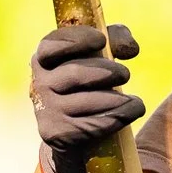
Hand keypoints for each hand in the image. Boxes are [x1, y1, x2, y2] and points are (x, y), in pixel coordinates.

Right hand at [29, 23, 142, 172]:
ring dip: (118, 100)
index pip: (52, 45)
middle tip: (125, 75)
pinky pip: (93, 124)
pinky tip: (129, 113)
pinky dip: (118, 117)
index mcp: (44, 58)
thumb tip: (130, 49)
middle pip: (76, 73)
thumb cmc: (91, 77)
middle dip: (108, 72)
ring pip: (87, 101)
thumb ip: (115, 39)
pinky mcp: (57, 133)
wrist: (74, 124)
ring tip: (131, 100)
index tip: (101, 40)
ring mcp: (46, 110)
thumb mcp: (100, 51)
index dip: (77, 40)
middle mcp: (40, 83)